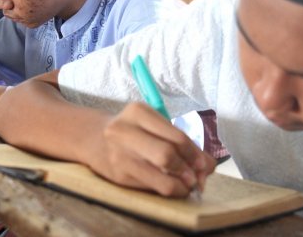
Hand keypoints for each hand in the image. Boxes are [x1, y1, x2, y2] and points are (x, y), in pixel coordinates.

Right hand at [84, 103, 215, 197]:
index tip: (205, 165)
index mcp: (139, 112)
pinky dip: (168, 190)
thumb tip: (208, 167)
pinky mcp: (118, 176)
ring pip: (161, 177)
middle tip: (197, 177)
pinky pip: (152, 187)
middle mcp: (125, 131)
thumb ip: (180, 142)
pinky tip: (173, 188)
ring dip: (181, 185)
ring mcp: (120, 155)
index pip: (176, 136)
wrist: (94, 139)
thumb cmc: (134, 131)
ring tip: (188, 186)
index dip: (195, 154)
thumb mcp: (153, 126)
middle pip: (167, 155)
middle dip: (188, 169)